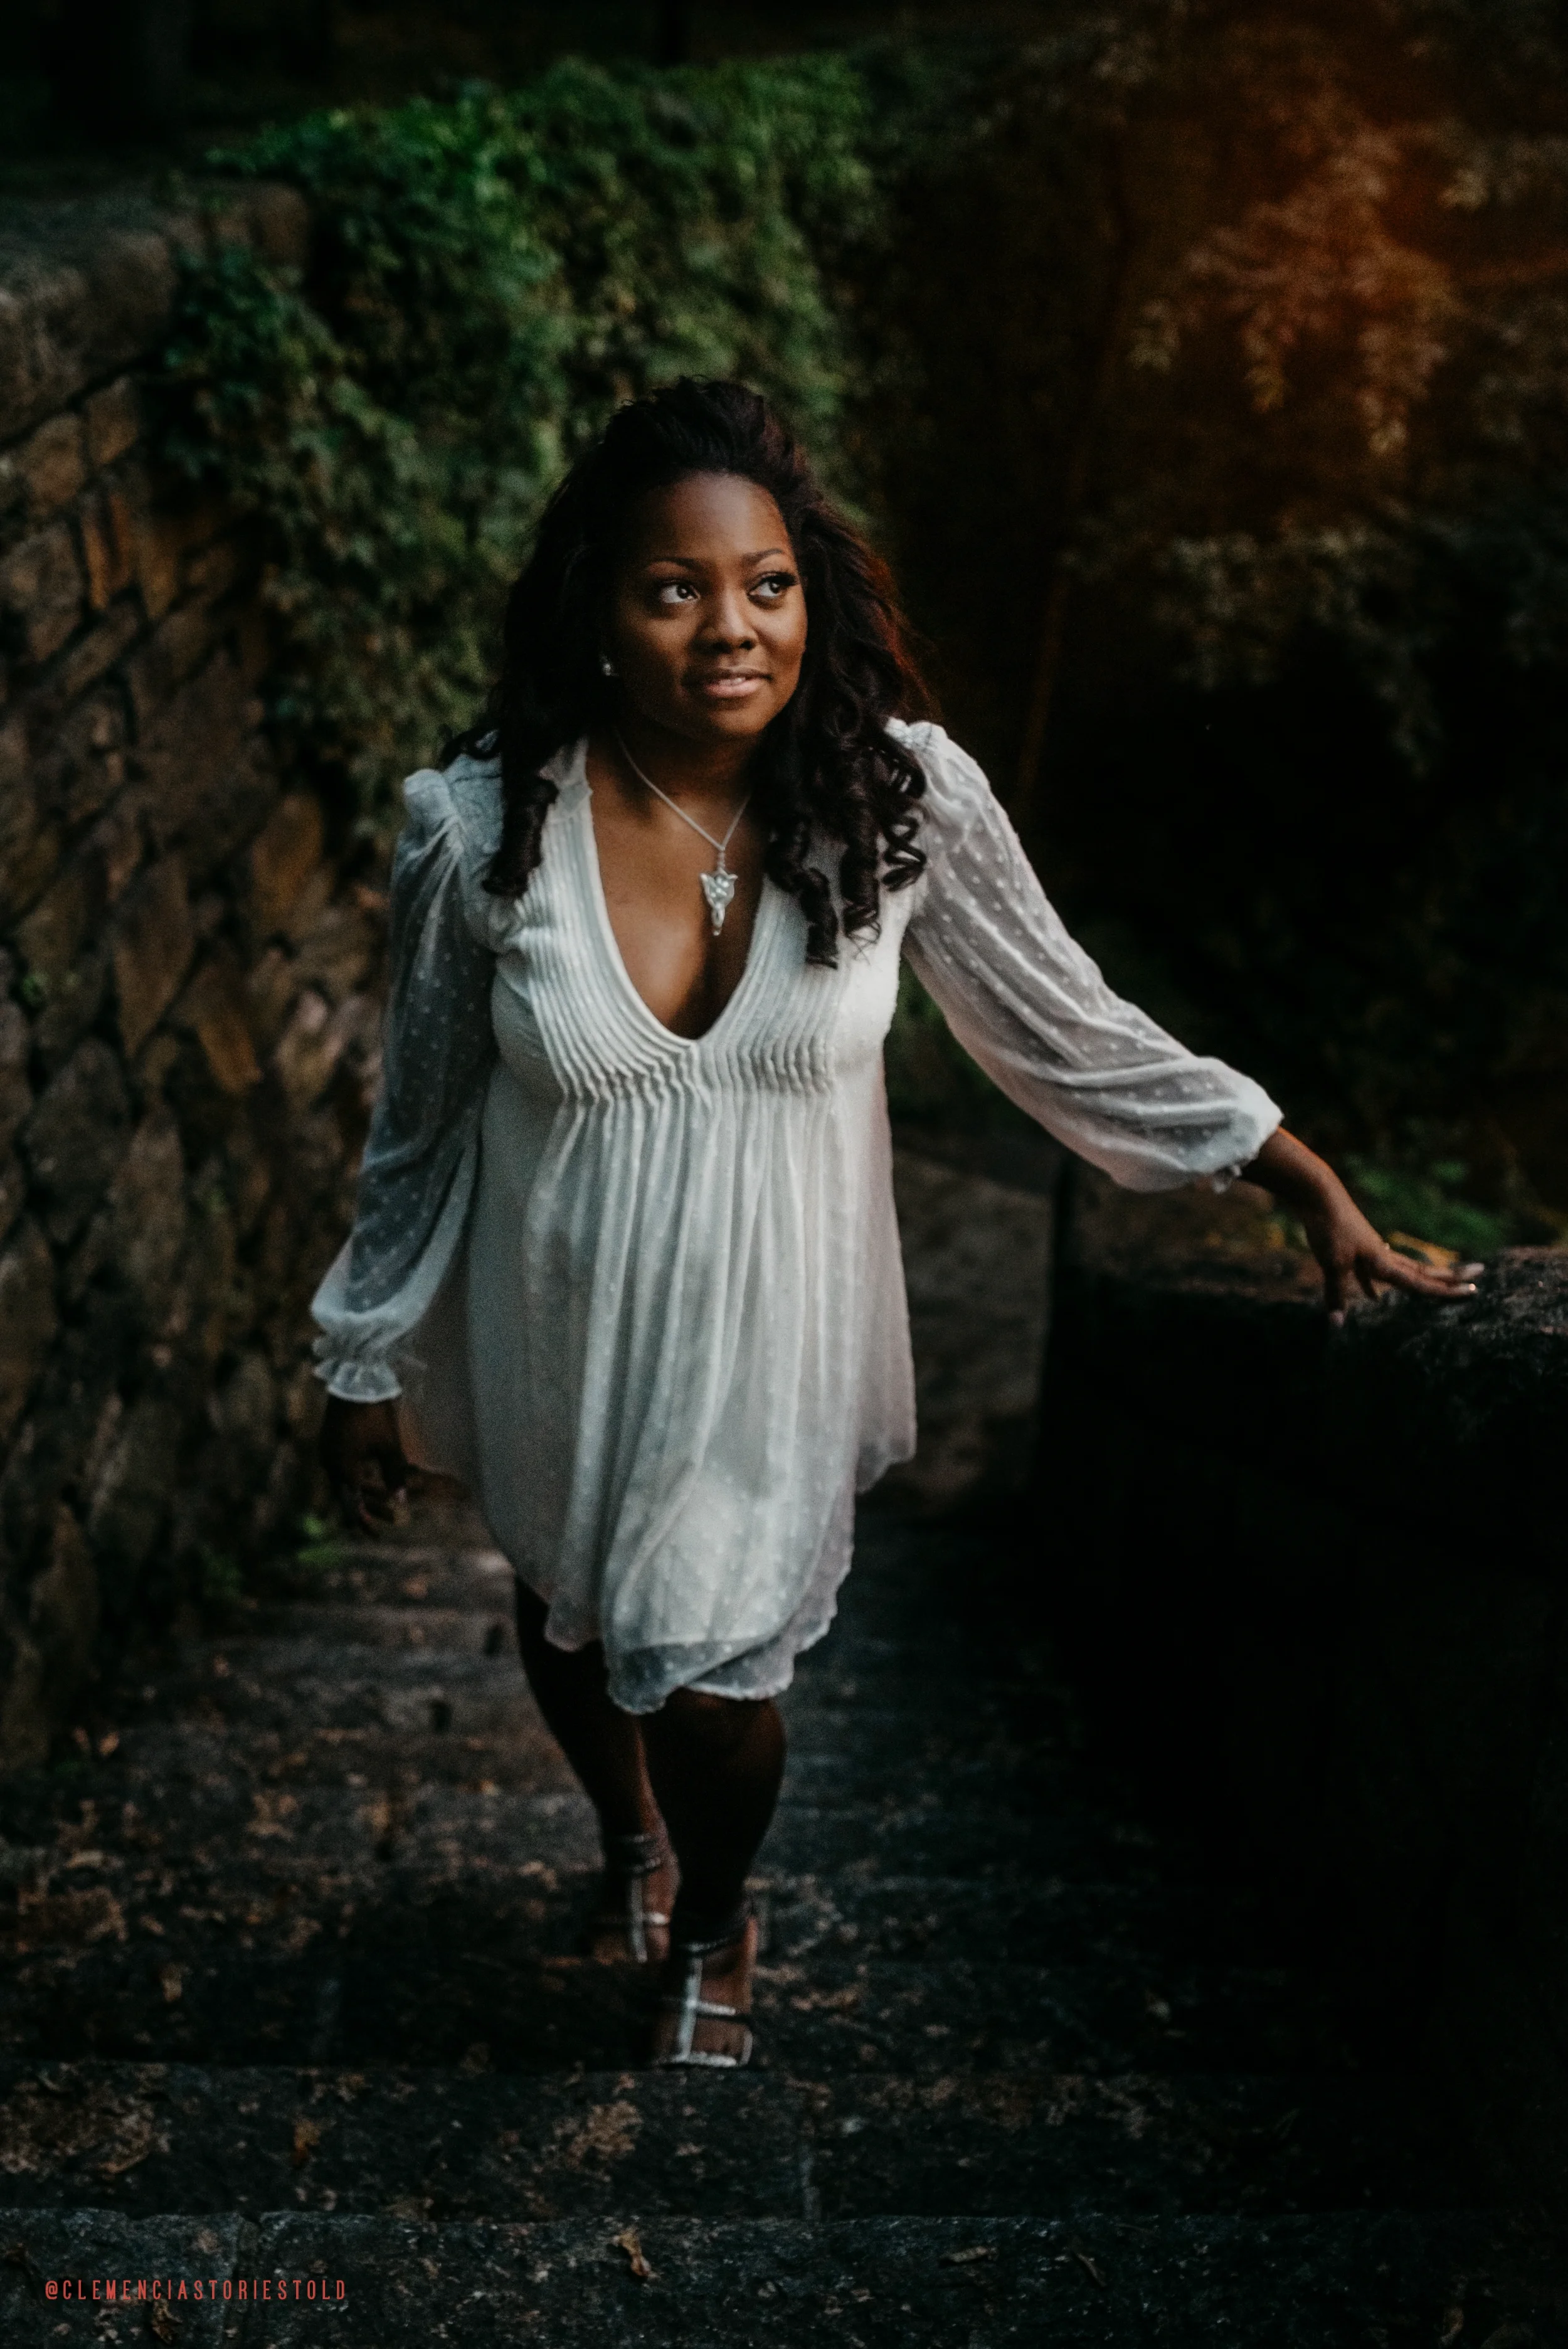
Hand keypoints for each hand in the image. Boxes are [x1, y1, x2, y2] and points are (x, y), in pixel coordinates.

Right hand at [319, 1396, 409, 1533]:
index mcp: (342, 1469)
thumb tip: (402, 1501)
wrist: (354, 1378)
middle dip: (370, 1508)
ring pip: (346, 1481)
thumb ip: (395, 1475)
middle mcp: (330, 1463)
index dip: (365, 1523)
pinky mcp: (330, 1441)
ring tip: (388, 1497)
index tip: (376, 1537)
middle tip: (394, 1519)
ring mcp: (327, 1451)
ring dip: (366, 1491)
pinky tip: (373, 1477)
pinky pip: (343, 1467)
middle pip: (348, 1495)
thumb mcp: (390, 1446)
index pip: (351, 1505)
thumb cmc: (374, 1413)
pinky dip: (359, 1476)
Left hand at [1245, 1128, 1481, 1326]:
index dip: (1446, 1291)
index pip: (1421, 1283)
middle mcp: (1383, 1256)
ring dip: (1421, 1280)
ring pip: (1402, 1270)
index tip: (1473, 1291)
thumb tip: (1338, 1325)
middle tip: (1479, 1274)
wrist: (1318, 1195)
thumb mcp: (1332, 1264)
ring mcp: (1370, 1250)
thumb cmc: (1329, 1229)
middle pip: (1422, 1271)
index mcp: (1383, 1262)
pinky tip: (1372, 1296)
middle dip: (1449, 1277)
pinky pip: (1370, 1272)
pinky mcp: (1354, 1247)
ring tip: (1441, 1285)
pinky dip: (1373, 1285)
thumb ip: (1337, 1295)